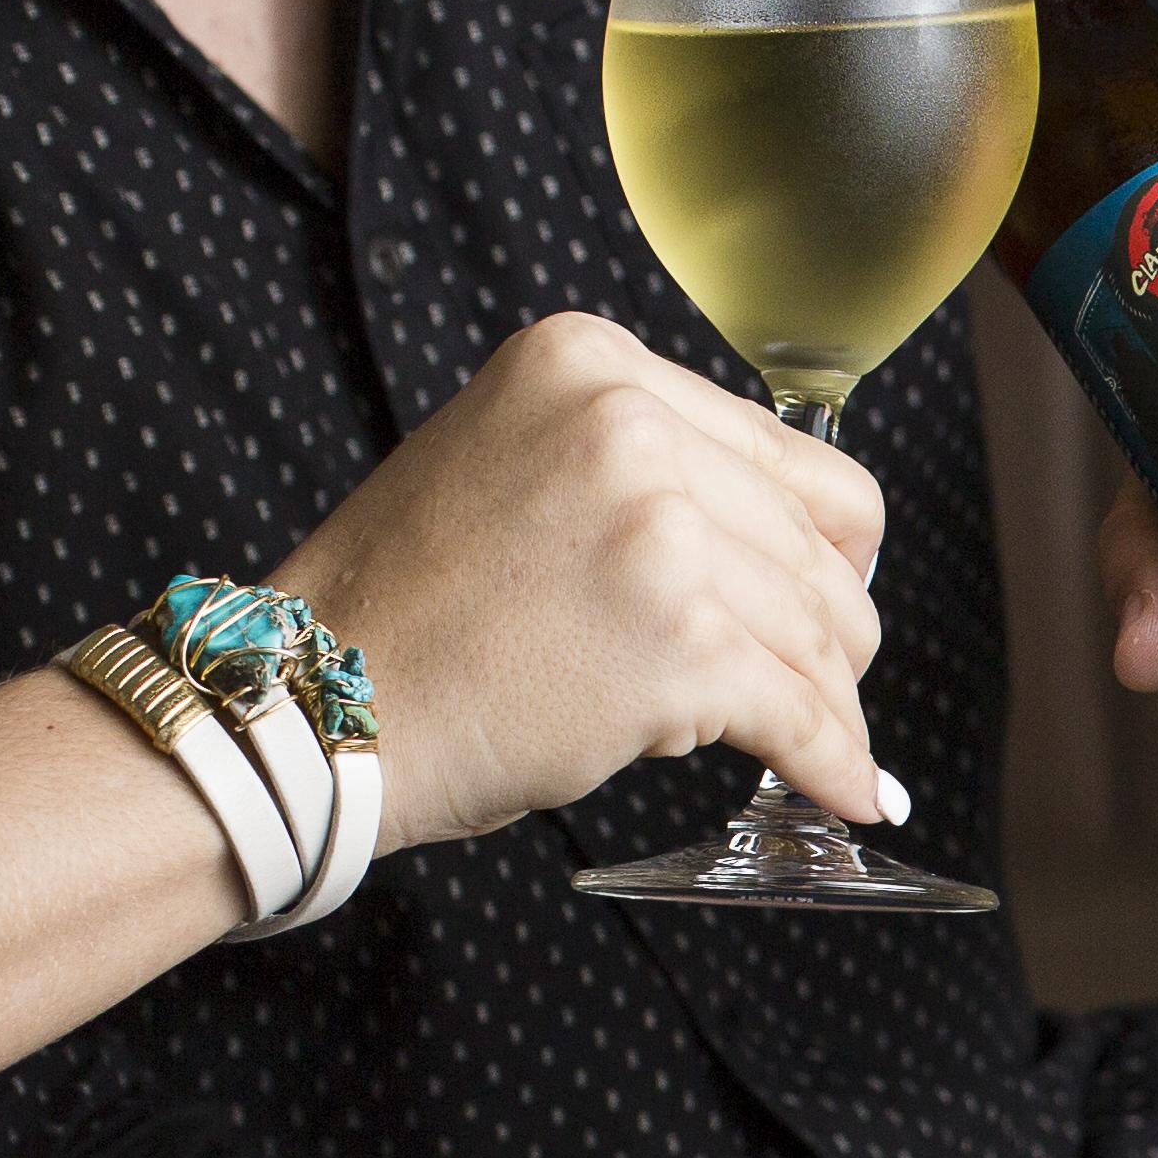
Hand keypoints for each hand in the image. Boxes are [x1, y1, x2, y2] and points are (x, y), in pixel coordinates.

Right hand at [277, 315, 897, 847]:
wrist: (310, 701)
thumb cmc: (406, 609)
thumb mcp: (515, 465)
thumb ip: (636, 469)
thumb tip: (789, 539)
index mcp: (592, 363)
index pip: (787, 454)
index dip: (829, 542)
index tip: (835, 590)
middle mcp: (629, 424)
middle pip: (816, 546)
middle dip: (833, 633)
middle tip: (828, 686)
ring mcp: (658, 531)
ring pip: (816, 631)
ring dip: (832, 705)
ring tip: (828, 749)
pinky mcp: (677, 641)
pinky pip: (799, 714)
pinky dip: (832, 763)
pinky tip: (847, 793)